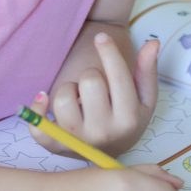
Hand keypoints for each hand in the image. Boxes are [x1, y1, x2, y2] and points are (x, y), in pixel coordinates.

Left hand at [29, 32, 158, 156]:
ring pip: (63, 97)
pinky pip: (38, 126)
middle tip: (93, 84)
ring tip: (78, 98)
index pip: (118, 76)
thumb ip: (147, 71)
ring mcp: (78, 141)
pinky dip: (38, 109)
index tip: (101, 37)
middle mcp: (104, 132)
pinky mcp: (55, 147)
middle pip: (89, 81)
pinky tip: (44, 98)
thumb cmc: (126, 118)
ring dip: (68, 90)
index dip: (109, 51)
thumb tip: (153, 43)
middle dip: (91, 75)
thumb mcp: (144, 98)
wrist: (110, 154)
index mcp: (129, 118)